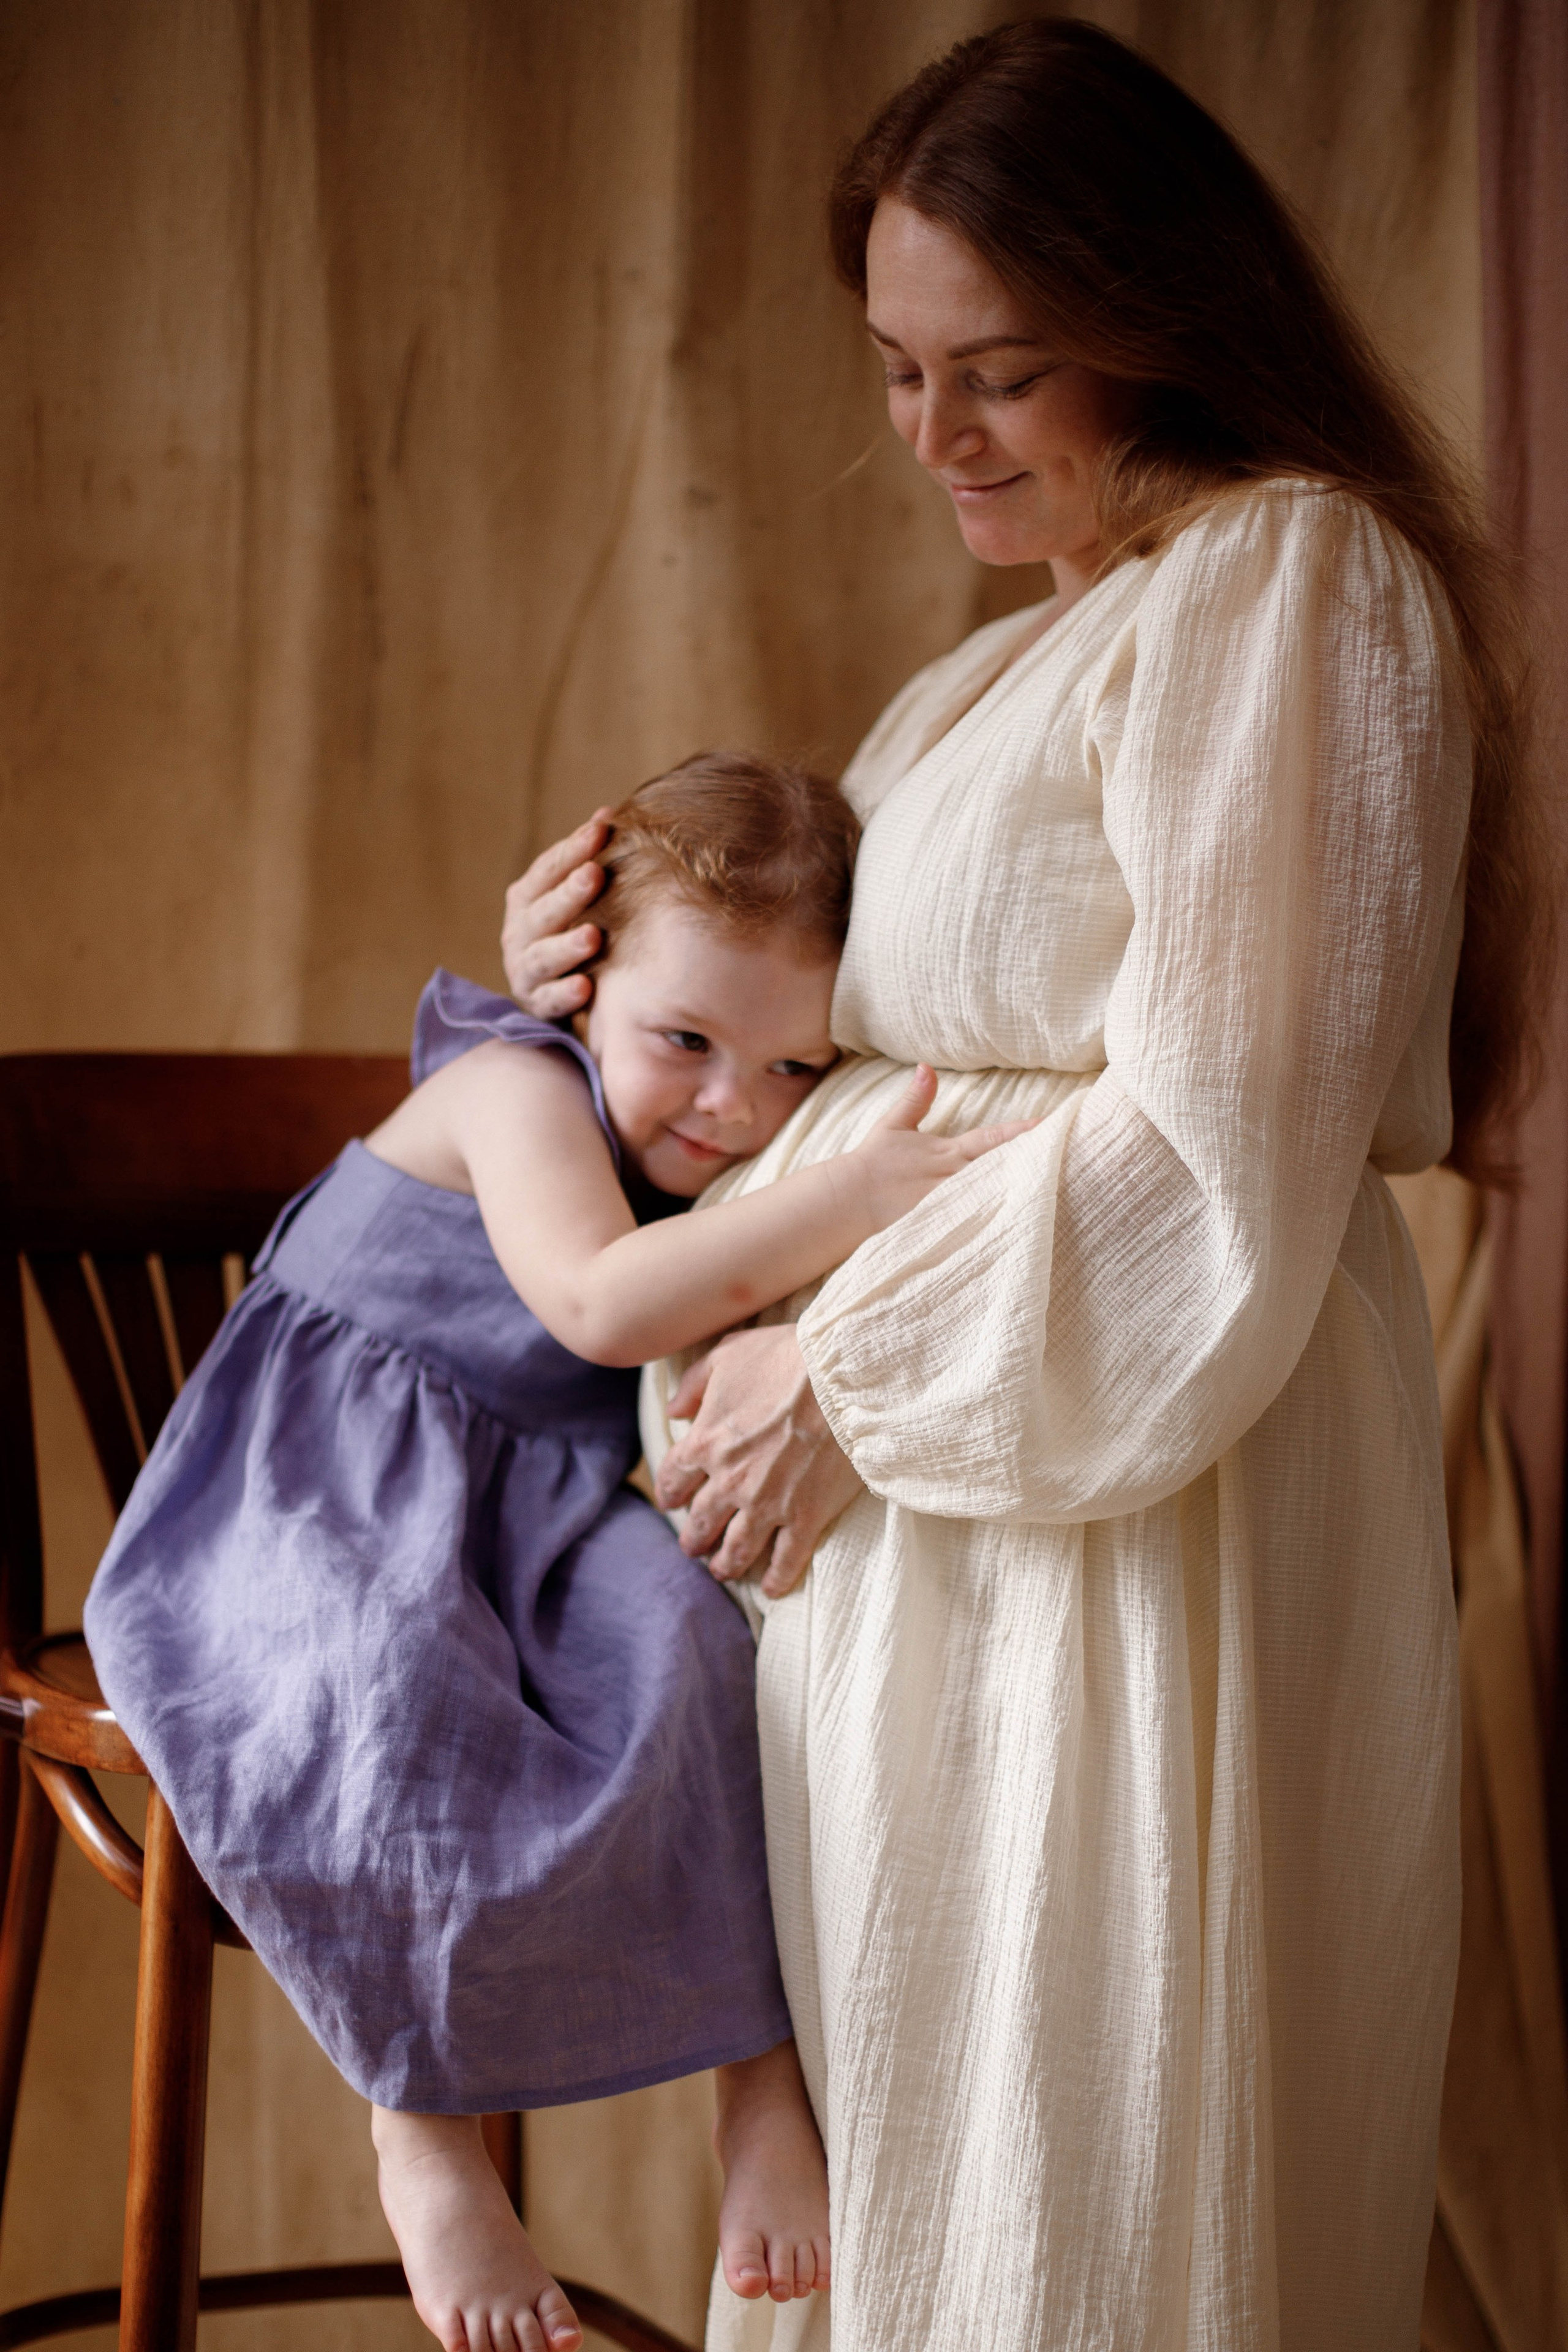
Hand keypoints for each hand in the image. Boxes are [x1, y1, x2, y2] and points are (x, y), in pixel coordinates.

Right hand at [501, 810, 613, 1018]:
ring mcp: (525, 970)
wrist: (552, 992)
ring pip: (543, 957)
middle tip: (594, 874)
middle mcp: (518, 933)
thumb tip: (607, 813)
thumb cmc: (568, 930)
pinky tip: (585, 988)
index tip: (602, 828)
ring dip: (567, 946)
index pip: (547, 869)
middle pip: (543, 911)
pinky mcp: (537, 1005)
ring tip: (592, 936)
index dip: (572, 849)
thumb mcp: (573, 895)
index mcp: (526, 899)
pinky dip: (565, 994)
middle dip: (568, 893)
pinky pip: (550, 1001)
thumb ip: (584, 859)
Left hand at [654, 1326, 863, 1597]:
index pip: (673, 1478)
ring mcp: (767, 1504)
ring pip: (738, 1548)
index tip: (672, 1503)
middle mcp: (729, 1481)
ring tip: (723, 1571)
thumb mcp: (727, 1355)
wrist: (843, 1375)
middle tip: (694, 1549)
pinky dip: (776, 1578)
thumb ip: (694, 1384)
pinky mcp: (805, 1516)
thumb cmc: (786, 1356)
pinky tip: (771, 1588)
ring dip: (726, 1564)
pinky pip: (786, 1559)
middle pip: (702, 1521)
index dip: (670, 1493)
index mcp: (705, 1442)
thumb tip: (673, 1410)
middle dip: (695, 1539)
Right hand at [847, 1065, 1034, 1229]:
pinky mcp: (941, 1227)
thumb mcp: (893, 1126)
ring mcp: (949, 1205)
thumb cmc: (874, 1163)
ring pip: (991, 1198)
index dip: (1018, 1133)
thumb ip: (916, 1098)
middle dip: (1029, 1165)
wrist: (849, 1201)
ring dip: (1017, 1194)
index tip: (1045, 1125)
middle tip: (1064, 1158)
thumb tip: (926, 1066)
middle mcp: (952, 1178)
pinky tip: (1018, 1225)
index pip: (989, 1140)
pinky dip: (994, 1222)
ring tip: (1052, 1190)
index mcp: (946, 1152)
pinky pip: (974, 1224)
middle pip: (999, 1170)